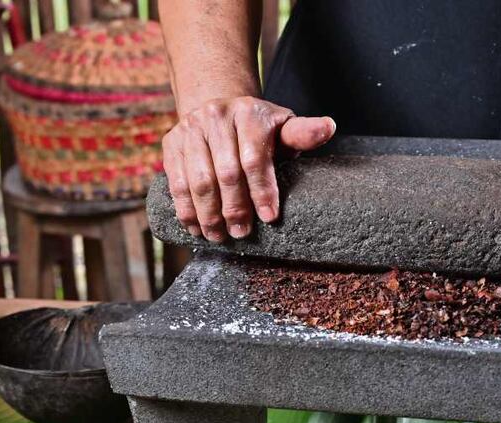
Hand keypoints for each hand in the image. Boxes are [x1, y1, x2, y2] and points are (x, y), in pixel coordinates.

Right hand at [162, 96, 335, 242]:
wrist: (219, 109)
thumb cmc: (259, 129)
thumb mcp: (283, 129)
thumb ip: (303, 134)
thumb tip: (329, 127)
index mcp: (249, 113)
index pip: (254, 159)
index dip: (262, 191)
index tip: (269, 218)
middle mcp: (216, 116)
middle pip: (225, 173)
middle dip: (235, 208)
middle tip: (242, 233)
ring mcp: (190, 128)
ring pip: (198, 180)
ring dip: (208, 214)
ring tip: (218, 236)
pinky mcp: (171, 142)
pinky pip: (175, 181)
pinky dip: (185, 208)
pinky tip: (195, 227)